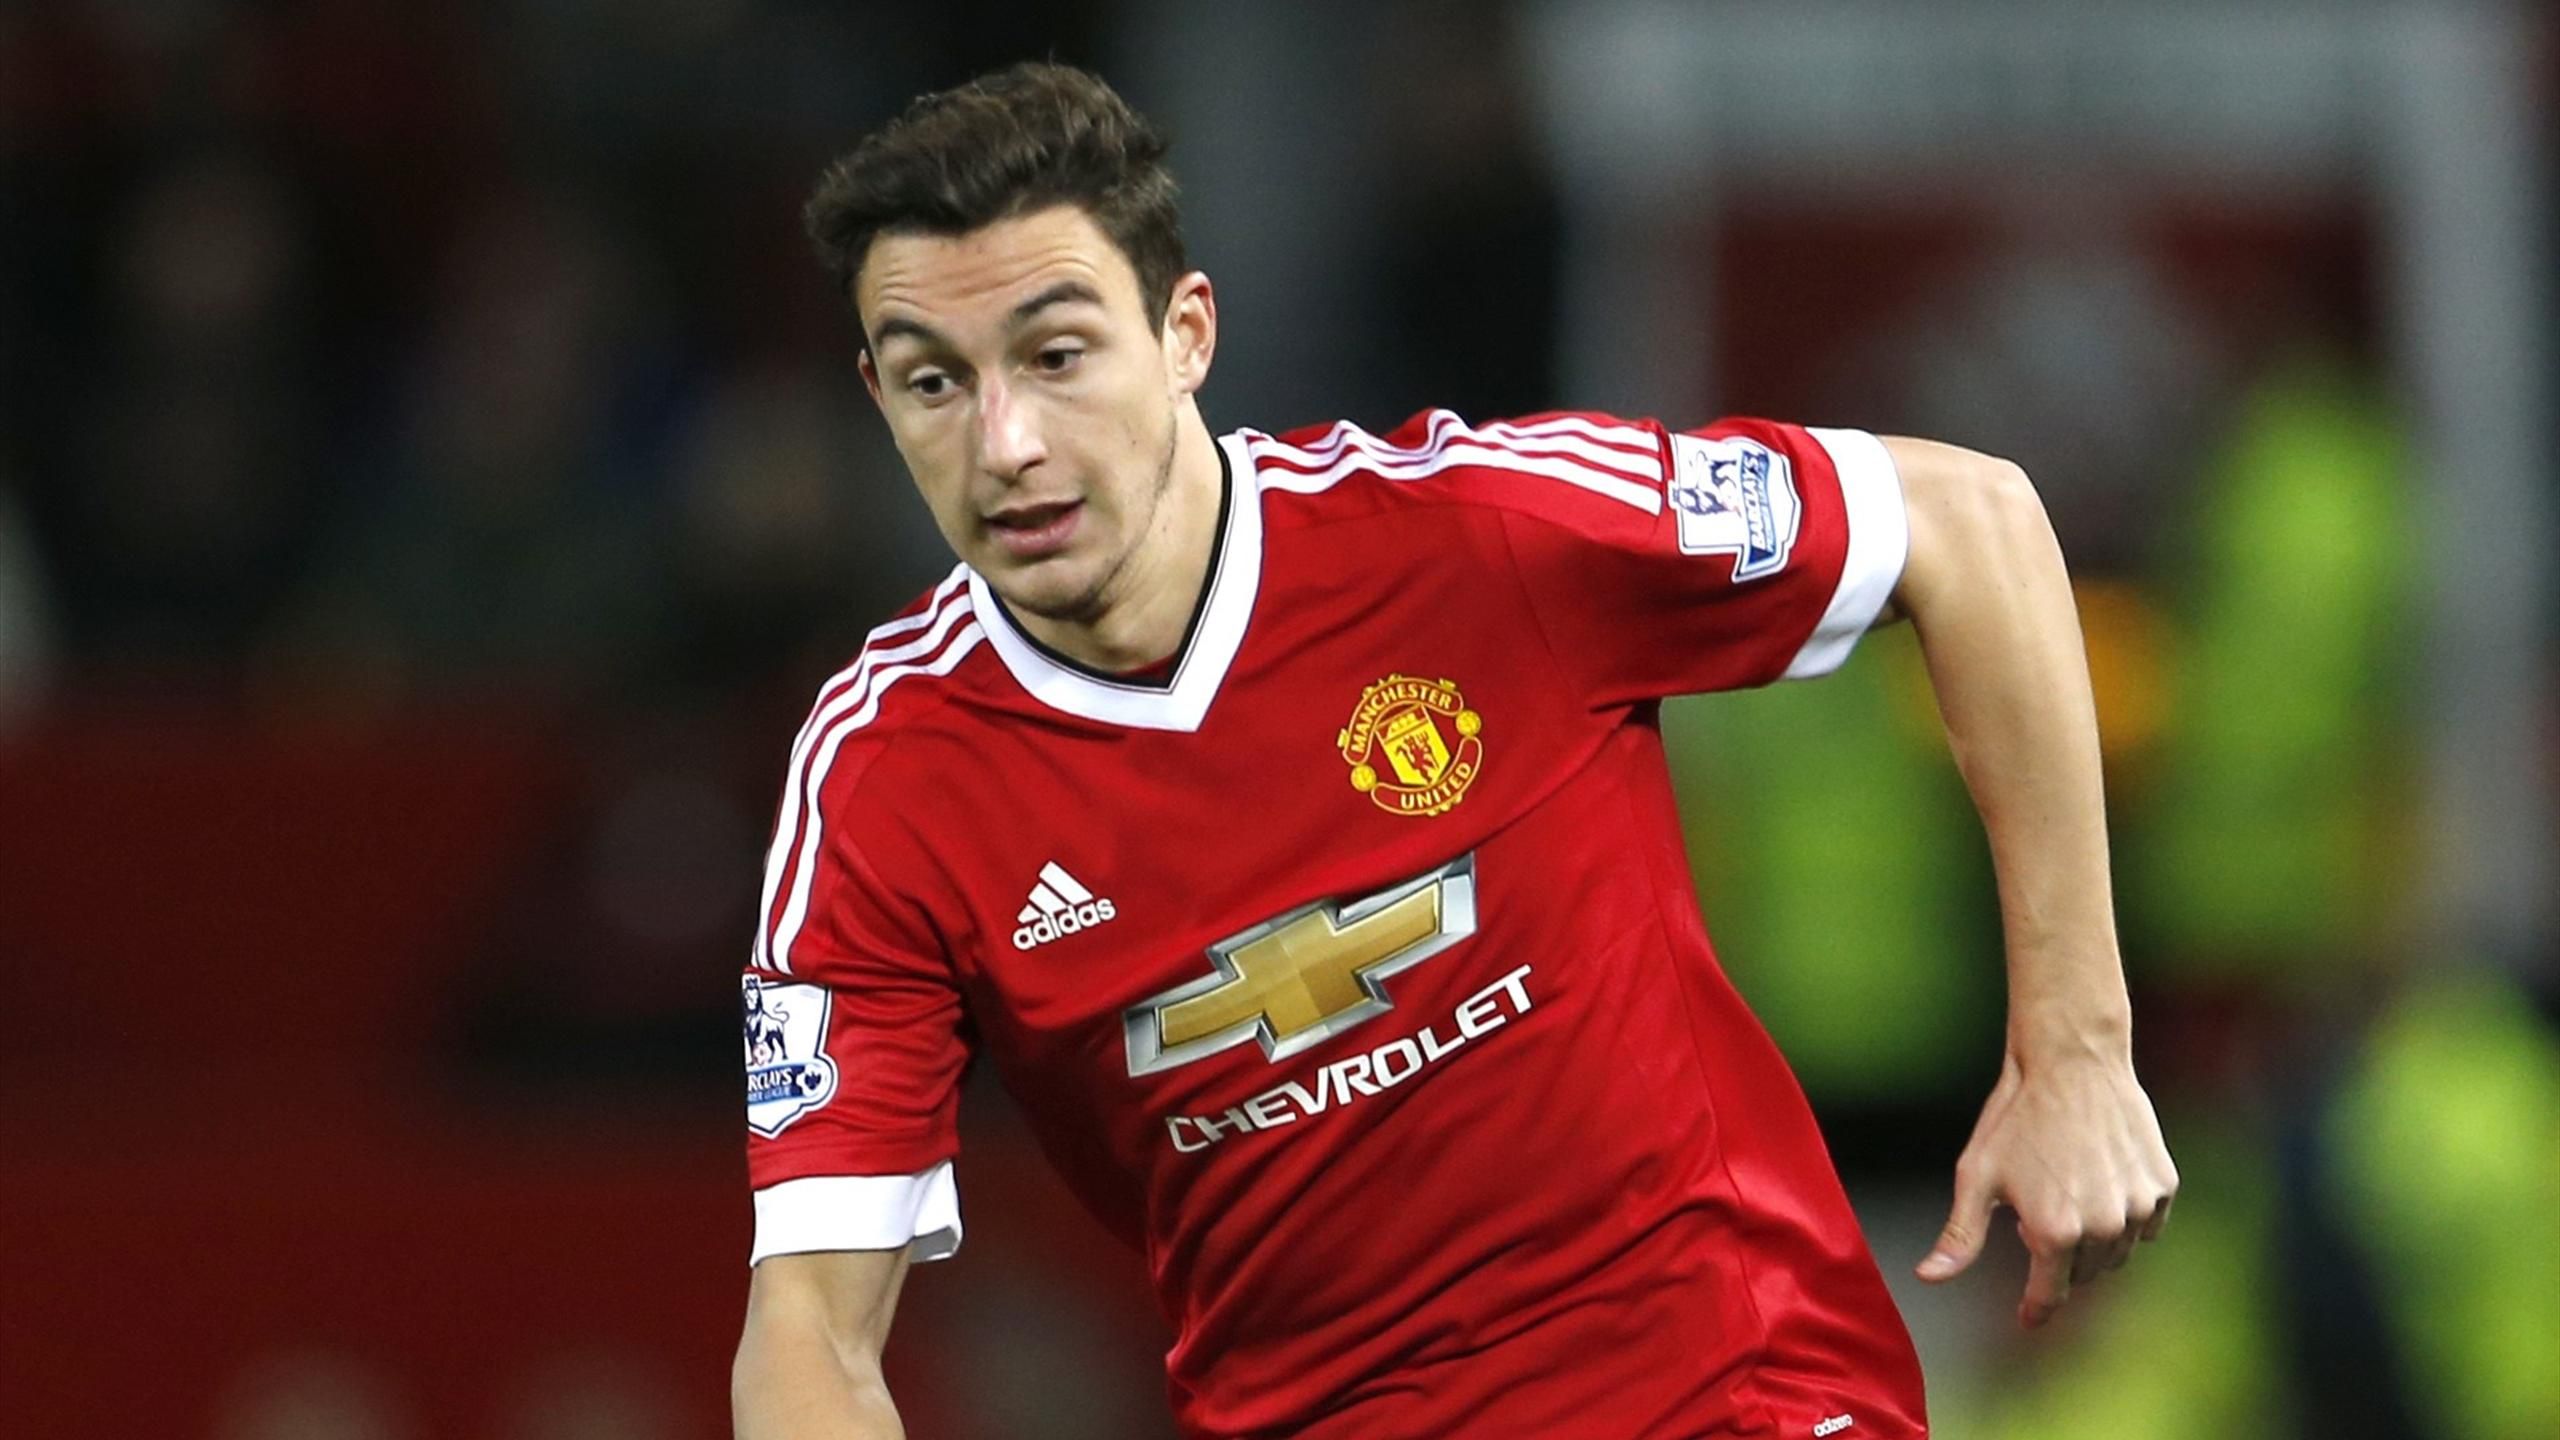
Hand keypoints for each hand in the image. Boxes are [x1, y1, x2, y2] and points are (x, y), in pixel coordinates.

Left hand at [1914, 1045, 2177, 1327]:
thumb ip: (1960, 1236)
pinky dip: (2125, 1217)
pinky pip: (2145, 1223)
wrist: (2071, 1061)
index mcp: (2056, 1232)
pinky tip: (2100, 1185)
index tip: (2027, 1318)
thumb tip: (1928, 1277)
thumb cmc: (2016, 1116)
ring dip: (2092, 1242)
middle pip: (2082, 1274)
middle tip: (2036, 1223)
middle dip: (2058, 1261)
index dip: (2034, 1309)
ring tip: (2066, 1198)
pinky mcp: (2163, 1184)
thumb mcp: (1976, 1176)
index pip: (2048, 1294)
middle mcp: (2104, 1227)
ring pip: (2116, 1252)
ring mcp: (2139, 1207)